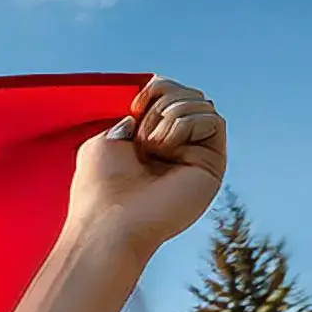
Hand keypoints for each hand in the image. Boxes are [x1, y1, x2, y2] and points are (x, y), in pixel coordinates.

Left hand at [66, 77, 226, 259]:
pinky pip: (213, 119)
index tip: (133, 107)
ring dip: (169, 117)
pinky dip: (185, 126)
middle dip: (160, 104)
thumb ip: (129, 117)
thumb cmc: (98, 187)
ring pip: (201, 103)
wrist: (109, 222)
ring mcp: (195, 155)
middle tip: (141, 139)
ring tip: (151, 149)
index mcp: (150, 140)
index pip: (168, 93)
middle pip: (186, 94)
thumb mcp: (103, 140)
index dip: (154, 89)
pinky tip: (167, 151)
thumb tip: (154, 104)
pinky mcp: (212, 164)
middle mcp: (176, 147)